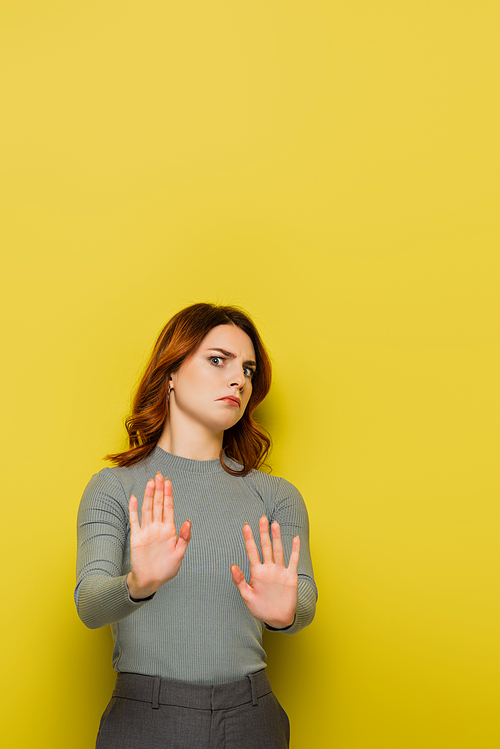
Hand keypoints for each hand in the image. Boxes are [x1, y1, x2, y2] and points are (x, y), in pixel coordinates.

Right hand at [127, 473, 190, 598]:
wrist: (150, 581)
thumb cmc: (166, 569)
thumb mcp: (179, 554)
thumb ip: (184, 537)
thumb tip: (188, 521)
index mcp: (169, 530)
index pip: (169, 508)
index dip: (168, 495)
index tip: (168, 482)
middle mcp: (157, 528)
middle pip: (158, 504)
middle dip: (159, 490)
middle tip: (159, 475)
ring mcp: (146, 531)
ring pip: (147, 509)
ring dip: (148, 496)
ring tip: (150, 482)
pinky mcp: (137, 538)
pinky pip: (134, 521)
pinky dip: (134, 509)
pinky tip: (134, 498)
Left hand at [231, 515, 299, 628]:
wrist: (278, 619)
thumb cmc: (261, 609)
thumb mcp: (247, 596)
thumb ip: (240, 581)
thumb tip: (232, 565)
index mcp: (257, 572)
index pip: (252, 551)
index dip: (249, 539)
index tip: (246, 525)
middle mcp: (268, 569)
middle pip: (265, 547)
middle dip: (263, 533)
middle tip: (262, 518)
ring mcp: (280, 571)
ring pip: (278, 551)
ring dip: (277, 537)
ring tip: (275, 524)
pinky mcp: (290, 577)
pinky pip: (293, 561)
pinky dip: (294, 550)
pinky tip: (295, 538)